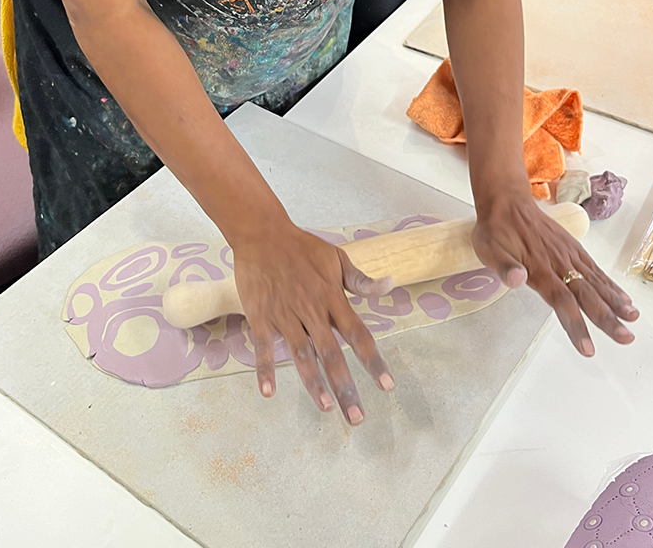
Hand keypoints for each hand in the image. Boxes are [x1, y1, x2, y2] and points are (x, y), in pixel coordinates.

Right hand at [229, 221, 394, 424]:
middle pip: (333, 355)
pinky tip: (269, 392)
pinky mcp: (261, 317)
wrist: (263, 235)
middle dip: (346, 387)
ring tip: (326, 408)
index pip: (359, 335)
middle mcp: (312, 311)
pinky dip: (265, 369)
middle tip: (357, 417)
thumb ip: (362, 281)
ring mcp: (286, 316)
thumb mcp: (338, 259)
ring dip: (314, 383)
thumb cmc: (304, 248)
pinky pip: (264, 347)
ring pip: (302, 355)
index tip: (386, 385)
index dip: (373, 362)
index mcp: (333, 299)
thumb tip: (391, 286)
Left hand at [472, 188, 638, 355]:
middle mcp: (560, 264)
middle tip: (626, 337)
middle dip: (608, 319)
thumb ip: (505, 267)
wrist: (508, 202)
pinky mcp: (575, 251)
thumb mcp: (489, 250)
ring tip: (633, 319)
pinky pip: (596, 271)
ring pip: (597, 283)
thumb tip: (517, 279)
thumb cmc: (496, 231)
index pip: (562, 302)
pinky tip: (624, 299)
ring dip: (616, 303)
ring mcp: (571, 256)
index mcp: (540, 269)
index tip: (588, 348)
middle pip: (588, 296)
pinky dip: (611, 286)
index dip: (576, 325)